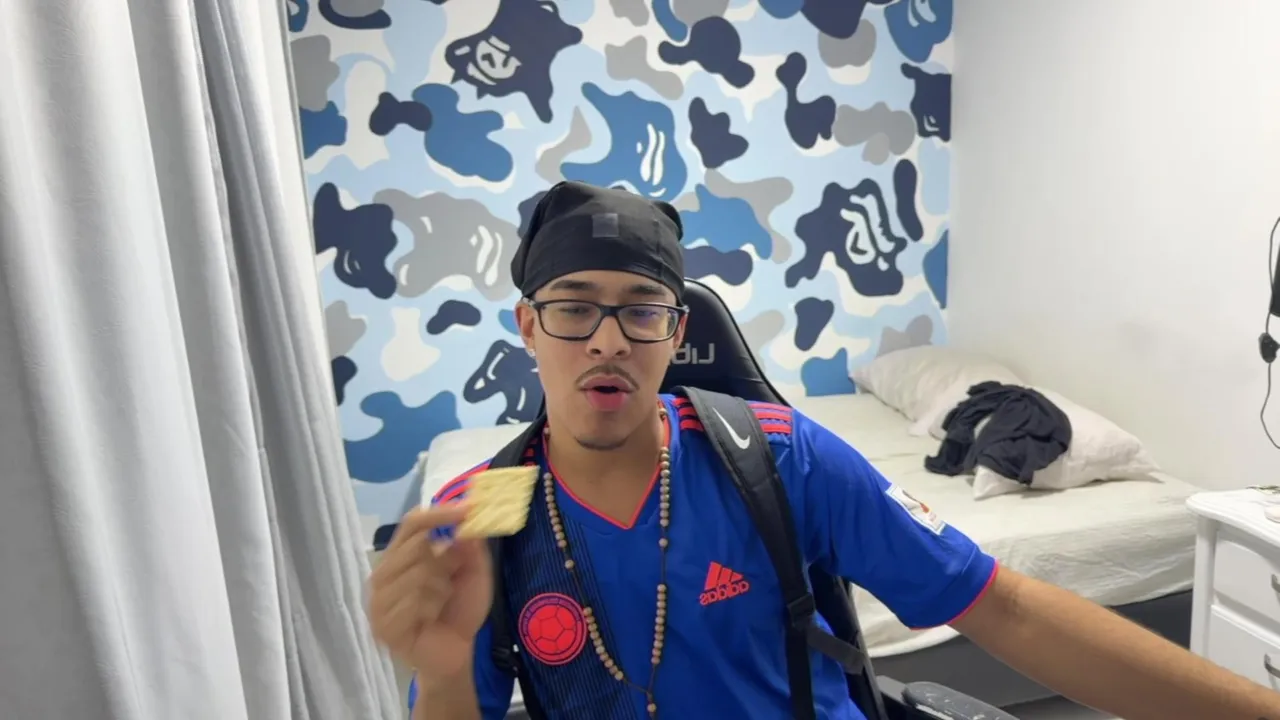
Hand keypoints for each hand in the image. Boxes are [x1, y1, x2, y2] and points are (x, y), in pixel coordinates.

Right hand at [368, 503, 493, 681]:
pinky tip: (431, 618)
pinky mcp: (382, 625)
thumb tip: (467, 518)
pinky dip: (431, 607)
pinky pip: (412, 602)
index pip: (412, 523)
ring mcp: (378, 600)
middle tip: (456, 573)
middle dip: (445, 559)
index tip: (469, 509)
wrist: (456, 654)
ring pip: (416, 573)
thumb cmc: (460, 610)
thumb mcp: (474, 572)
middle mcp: (384, 573)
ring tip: (441, 601)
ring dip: (440, 587)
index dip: (439, 514)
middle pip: (414, 545)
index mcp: (401, 556)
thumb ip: (470, 546)